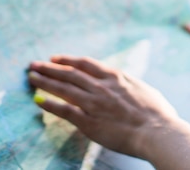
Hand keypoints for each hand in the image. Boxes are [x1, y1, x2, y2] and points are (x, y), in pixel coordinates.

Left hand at [28, 55, 189, 169]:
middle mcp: (102, 86)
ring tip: (31, 77)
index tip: (55, 58)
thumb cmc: (157, 112)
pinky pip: (65, 111)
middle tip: (34, 64)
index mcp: (115, 76)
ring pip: (64, 88)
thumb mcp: (142, 89)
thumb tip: (124, 84)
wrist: (157, 130)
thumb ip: (128, 85)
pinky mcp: (89, 121)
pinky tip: (38, 102)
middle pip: (70, 73)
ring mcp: (94, 103)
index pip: (86, 63)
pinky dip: (50, 105)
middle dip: (50, 68)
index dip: (68, 60)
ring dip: (45, 82)